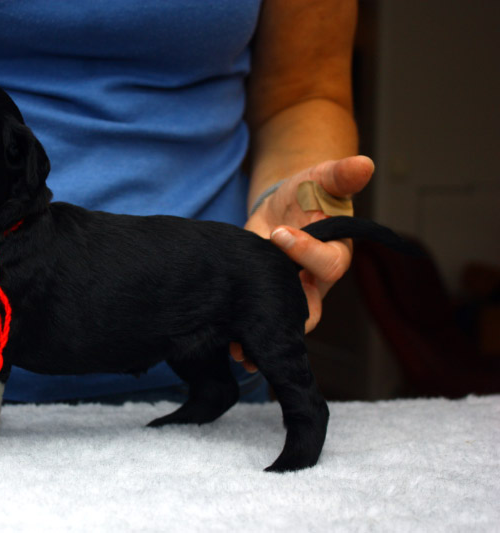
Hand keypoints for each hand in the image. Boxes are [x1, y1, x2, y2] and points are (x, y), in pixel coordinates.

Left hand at [229, 155, 373, 371]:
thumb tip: (364, 163)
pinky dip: (246, 337)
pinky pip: (262, 322)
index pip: (328, 263)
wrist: (284, 206)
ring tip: (239, 348)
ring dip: (263, 336)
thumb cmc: (308, 192)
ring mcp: (290, 294)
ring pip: (285, 325)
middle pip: (310, 311)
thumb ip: (340, 174)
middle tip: (261, 313)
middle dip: (288, 316)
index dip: (305, 251)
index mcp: (335, 253)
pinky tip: (228, 347)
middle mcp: (315, 282)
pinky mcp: (266, 297)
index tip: (279, 234)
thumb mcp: (321, 178)